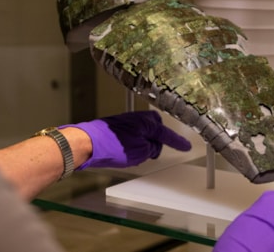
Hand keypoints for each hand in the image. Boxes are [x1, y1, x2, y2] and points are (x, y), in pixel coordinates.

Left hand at [62, 110, 191, 168]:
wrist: (87, 143)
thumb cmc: (112, 146)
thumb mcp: (140, 152)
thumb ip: (152, 148)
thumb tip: (152, 146)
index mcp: (147, 122)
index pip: (166, 134)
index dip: (177, 142)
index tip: (186, 146)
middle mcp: (137, 119)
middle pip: (155, 127)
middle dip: (157, 138)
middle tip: (154, 151)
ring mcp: (126, 122)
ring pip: (143, 131)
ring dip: (144, 142)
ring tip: (136, 155)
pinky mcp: (116, 127)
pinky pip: (132, 134)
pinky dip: (134, 142)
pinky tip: (126, 152)